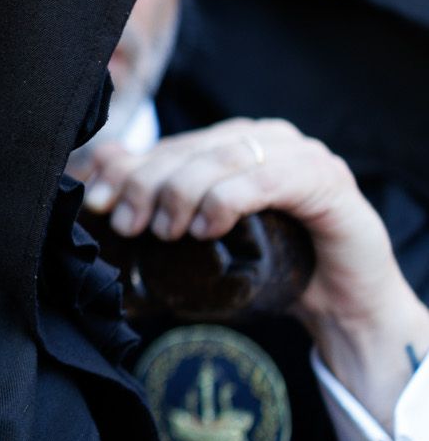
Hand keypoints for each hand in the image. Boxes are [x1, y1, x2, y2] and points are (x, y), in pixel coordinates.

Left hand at [76, 117, 428, 430]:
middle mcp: (266, 137)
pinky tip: (207, 228)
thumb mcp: (207, 234)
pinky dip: (226, 201)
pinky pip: (265, 179)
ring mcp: (300, 154)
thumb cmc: (272, 265)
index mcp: (235, 140)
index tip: (96, 203)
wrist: (345, 302)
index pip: (169, 145)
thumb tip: (102, 175)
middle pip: (190, 150)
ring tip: (165, 233)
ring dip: (181, 194)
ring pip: (221, 159)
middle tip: (127, 225)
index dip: (126, 171)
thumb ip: (162, 202)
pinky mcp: (326, 181)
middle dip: (146, 185)